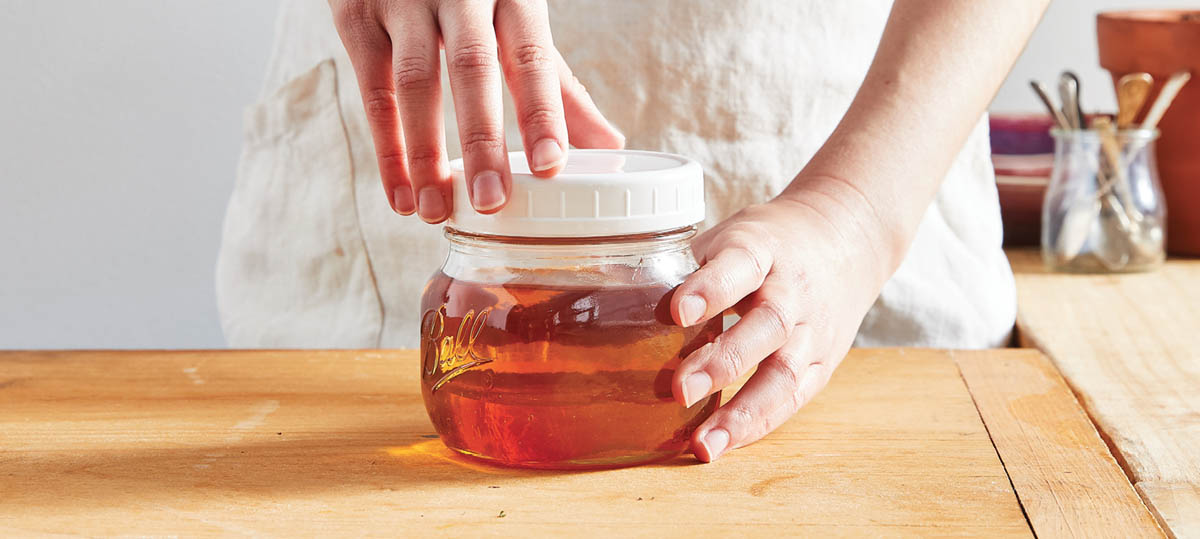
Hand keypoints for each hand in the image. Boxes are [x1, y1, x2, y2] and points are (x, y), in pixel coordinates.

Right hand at [329, 0, 623, 221]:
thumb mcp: (518, 21)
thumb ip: (557, 83)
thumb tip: (608, 147)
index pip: (532, 54)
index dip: (542, 111)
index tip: (550, 166)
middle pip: (473, 68)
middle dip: (482, 141)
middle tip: (491, 203)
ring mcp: (405, 2)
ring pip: (414, 82)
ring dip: (425, 154)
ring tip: (437, 212)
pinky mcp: (357, 16)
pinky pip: (371, 92)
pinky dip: (387, 151)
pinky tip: (402, 196)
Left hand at [670, 179, 891, 461]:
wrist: (847, 239)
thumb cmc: (771, 242)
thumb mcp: (730, 236)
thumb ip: (684, 266)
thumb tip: (614, 294)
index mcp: (764, 248)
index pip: (740, 264)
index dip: (710, 288)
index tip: (677, 312)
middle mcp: (794, 291)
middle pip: (767, 325)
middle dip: (723, 362)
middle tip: (679, 391)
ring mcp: (813, 330)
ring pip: (786, 373)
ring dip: (744, 413)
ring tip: (705, 444)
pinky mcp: (824, 362)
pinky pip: (795, 398)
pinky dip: (760, 424)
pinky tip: (725, 443)